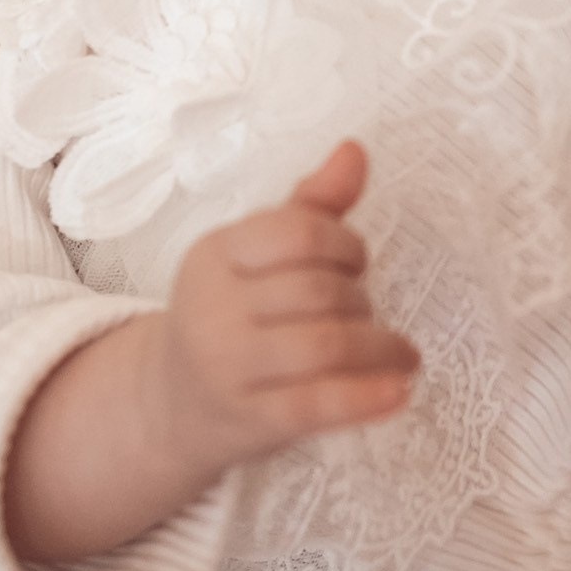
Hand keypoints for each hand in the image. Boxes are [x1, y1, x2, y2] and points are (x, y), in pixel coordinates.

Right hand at [151, 141, 419, 475]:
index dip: (345, 244)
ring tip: (399, 354)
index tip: (355, 264)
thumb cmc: (231, 317)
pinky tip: (399, 390)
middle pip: (318, 290)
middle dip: (361, 299)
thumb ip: (309, 207)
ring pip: (324, 345)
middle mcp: (213, 307)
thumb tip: (355, 150)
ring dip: (379, 347)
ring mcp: (227, 367)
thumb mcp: (255, 257)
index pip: (297, 232)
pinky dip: (368, 396)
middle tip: (369, 314)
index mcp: (215, 254)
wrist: (171, 406)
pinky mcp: (250, 420)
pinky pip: (318, 405)